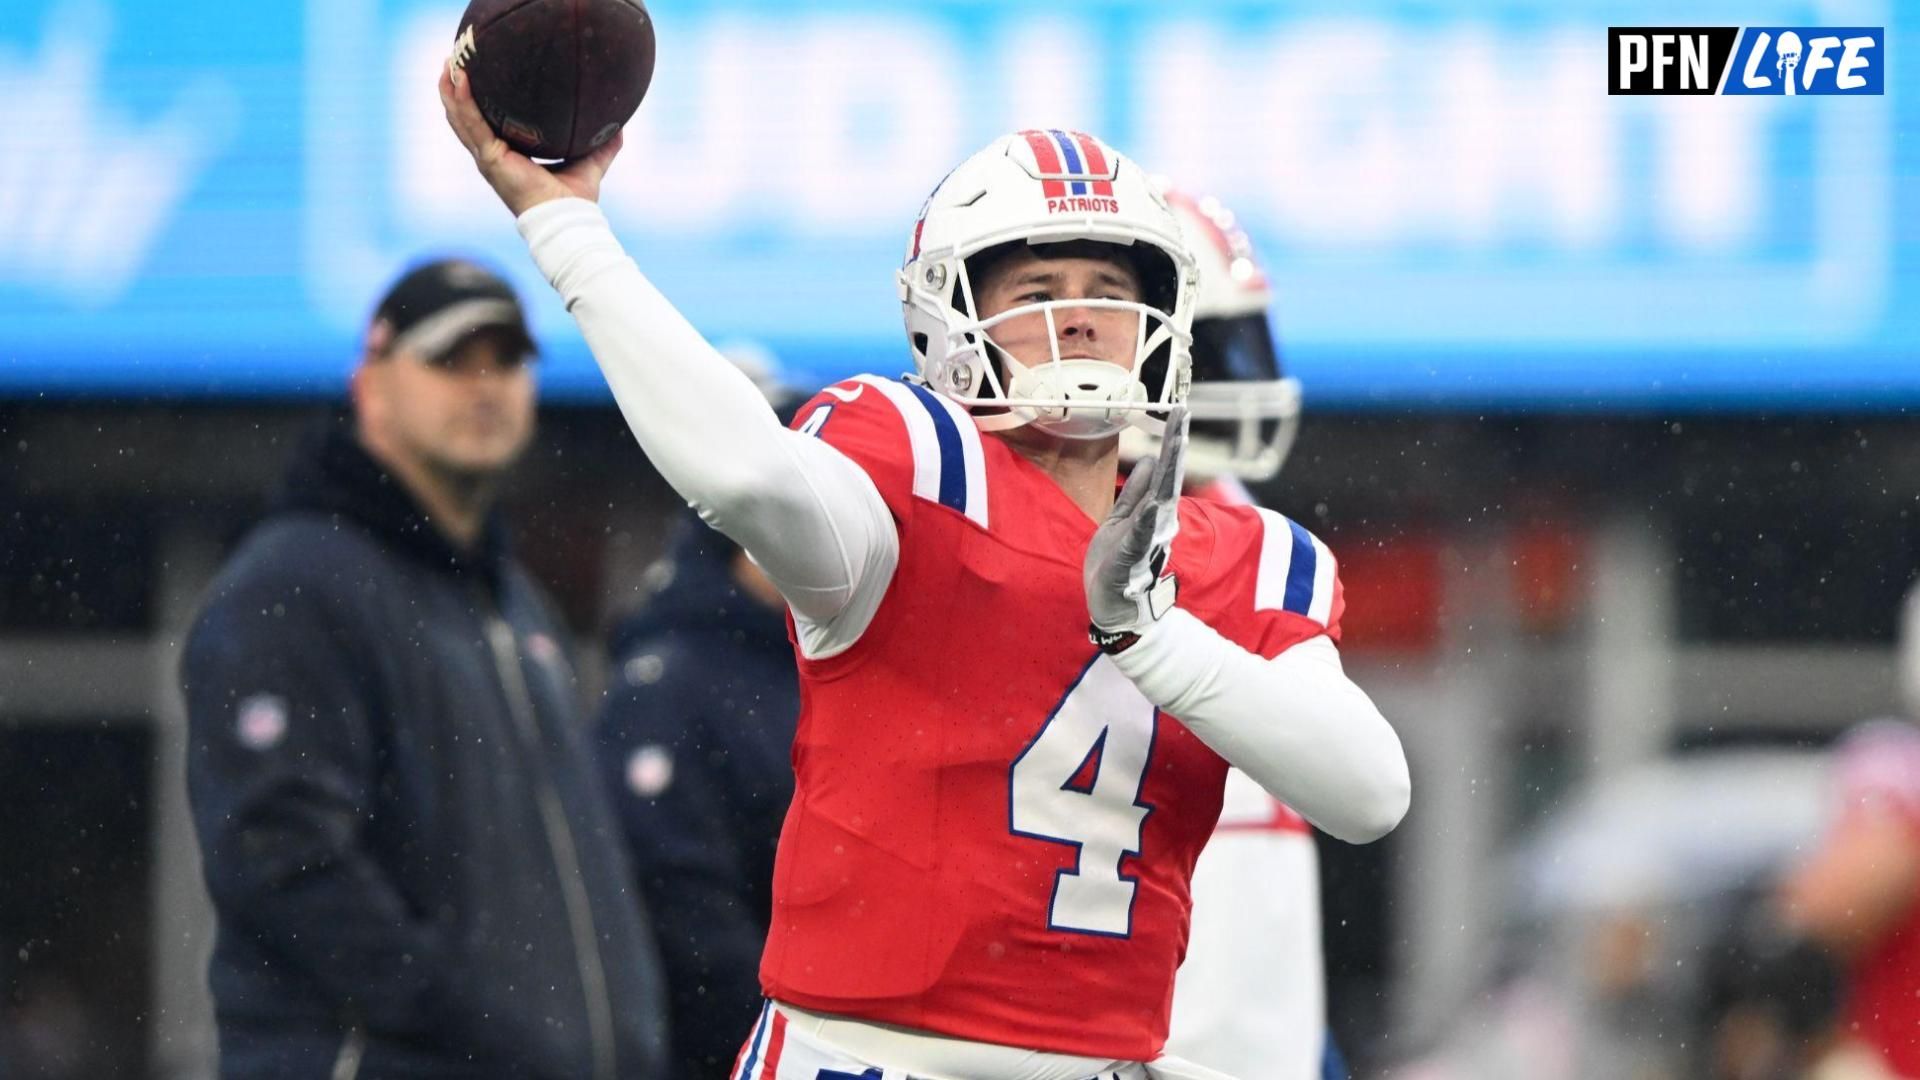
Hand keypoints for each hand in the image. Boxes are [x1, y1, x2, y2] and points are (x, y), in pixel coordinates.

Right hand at [438, 59, 622, 216]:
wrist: (568, 218)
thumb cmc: (576, 199)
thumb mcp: (591, 162)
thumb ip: (603, 144)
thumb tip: (622, 125)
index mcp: (508, 156)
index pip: (485, 124)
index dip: (476, 101)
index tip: (475, 73)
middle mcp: (492, 156)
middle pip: (464, 117)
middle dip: (454, 88)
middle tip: (454, 58)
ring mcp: (487, 157)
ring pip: (459, 118)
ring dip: (450, 89)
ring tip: (449, 61)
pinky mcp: (490, 159)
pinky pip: (472, 123)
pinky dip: (463, 100)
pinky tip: (460, 77)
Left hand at [1085, 406, 1188, 647]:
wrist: (1110, 606)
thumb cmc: (1116, 563)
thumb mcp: (1121, 519)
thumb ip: (1135, 492)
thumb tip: (1148, 459)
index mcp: (1150, 511)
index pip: (1164, 470)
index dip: (1171, 441)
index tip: (1180, 412)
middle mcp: (1154, 522)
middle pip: (1168, 478)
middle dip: (1175, 447)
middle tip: (1183, 416)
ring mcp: (1145, 539)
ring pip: (1160, 502)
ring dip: (1168, 474)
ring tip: (1175, 446)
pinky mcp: (1130, 559)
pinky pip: (1140, 536)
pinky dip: (1148, 520)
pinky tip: (1155, 503)